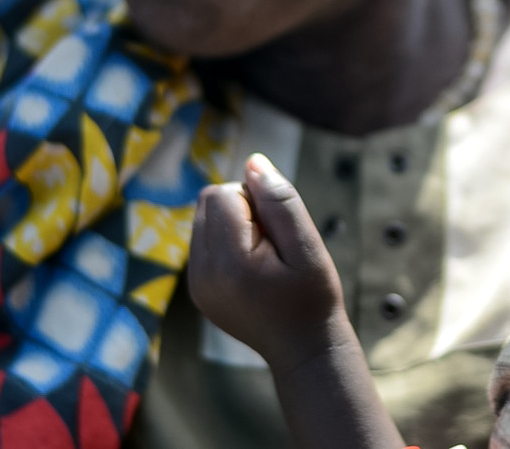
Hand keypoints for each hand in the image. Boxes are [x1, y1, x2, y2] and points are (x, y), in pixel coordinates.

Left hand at [189, 153, 346, 369]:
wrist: (304, 349)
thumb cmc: (313, 296)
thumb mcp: (307, 244)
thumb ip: (280, 200)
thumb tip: (252, 161)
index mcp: (228, 263)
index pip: (224, 194)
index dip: (256, 202)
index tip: (277, 233)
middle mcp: (202, 274)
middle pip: (208, 202)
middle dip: (241, 209)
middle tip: (272, 243)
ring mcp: (196, 284)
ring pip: (203, 218)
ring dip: (233, 224)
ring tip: (262, 256)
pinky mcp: (197, 289)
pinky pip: (203, 240)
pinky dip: (225, 242)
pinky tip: (251, 267)